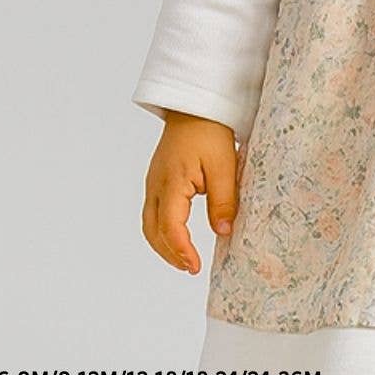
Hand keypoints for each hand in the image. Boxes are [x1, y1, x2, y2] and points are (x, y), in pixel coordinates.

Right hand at [141, 110, 238, 274]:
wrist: (195, 106)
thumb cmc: (210, 132)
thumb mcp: (224, 166)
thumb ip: (224, 201)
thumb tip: (223, 232)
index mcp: (171, 183)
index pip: (170, 226)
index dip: (180, 250)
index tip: (194, 266)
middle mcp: (156, 185)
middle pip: (152, 230)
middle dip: (169, 253)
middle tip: (190, 267)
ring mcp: (153, 182)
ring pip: (149, 223)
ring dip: (164, 244)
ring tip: (185, 257)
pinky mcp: (157, 179)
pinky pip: (153, 211)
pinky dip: (162, 229)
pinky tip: (178, 235)